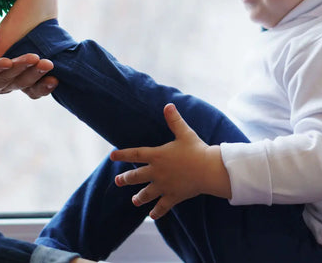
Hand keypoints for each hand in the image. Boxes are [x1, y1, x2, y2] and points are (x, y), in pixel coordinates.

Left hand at [0, 27, 57, 97]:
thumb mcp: (2, 38)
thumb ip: (20, 35)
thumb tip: (43, 22)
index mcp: (10, 78)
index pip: (31, 87)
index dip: (44, 85)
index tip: (58, 76)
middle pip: (22, 84)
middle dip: (36, 74)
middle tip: (50, 64)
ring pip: (5, 80)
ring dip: (20, 70)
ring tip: (34, 58)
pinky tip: (5, 61)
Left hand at [110, 103, 229, 219]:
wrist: (209, 170)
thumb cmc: (197, 150)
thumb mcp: (184, 133)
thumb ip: (174, 120)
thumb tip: (168, 105)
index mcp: (157, 156)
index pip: (135, 154)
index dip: (122, 155)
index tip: (112, 156)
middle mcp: (157, 172)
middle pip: (136, 177)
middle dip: (126, 179)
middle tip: (118, 181)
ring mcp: (164, 186)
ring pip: (146, 194)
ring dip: (139, 198)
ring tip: (134, 200)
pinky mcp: (173, 196)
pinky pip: (162, 207)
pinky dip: (157, 212)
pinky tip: (152, 215)